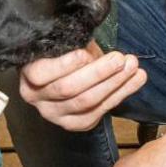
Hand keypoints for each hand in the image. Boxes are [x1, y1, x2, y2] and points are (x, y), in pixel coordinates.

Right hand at [18, 44, 145, 132]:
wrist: (61, 71)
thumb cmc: (61, 51)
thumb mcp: (62, 43)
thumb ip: (71, 43)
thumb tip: (90, 44)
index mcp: (28, 76)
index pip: (41, 74)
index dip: (64, 65)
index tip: (85, 52)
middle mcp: (37, 99)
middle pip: (69, 89)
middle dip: (98, 73)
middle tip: (120, 58)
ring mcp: (56, 115)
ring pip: (87, 102)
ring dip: (114, 83)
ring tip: (133, 66)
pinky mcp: (76, 124)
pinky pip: (100, 111)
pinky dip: (121, 93)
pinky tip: (137, 79)